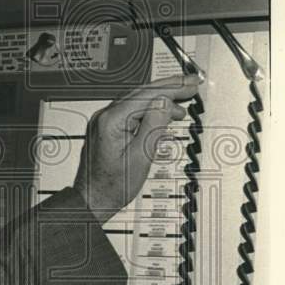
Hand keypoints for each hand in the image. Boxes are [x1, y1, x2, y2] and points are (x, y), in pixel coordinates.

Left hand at [73, 73, 200, 222]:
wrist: (93, 200)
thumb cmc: (112, 187)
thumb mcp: (140, 158)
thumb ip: (153, 127)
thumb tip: (165, 104)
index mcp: (111, 121)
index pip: (146, 95)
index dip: (172, 88)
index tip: (190, 84)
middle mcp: (104, 117)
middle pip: (141, 94)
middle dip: (168, 89)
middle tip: (191, 85)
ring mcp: (104, 122)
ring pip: (137, 102)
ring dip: (160, 102)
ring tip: (181, 107)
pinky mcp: (107, 129)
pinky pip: (131, 113)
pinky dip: (149, 112)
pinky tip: (162, 118)